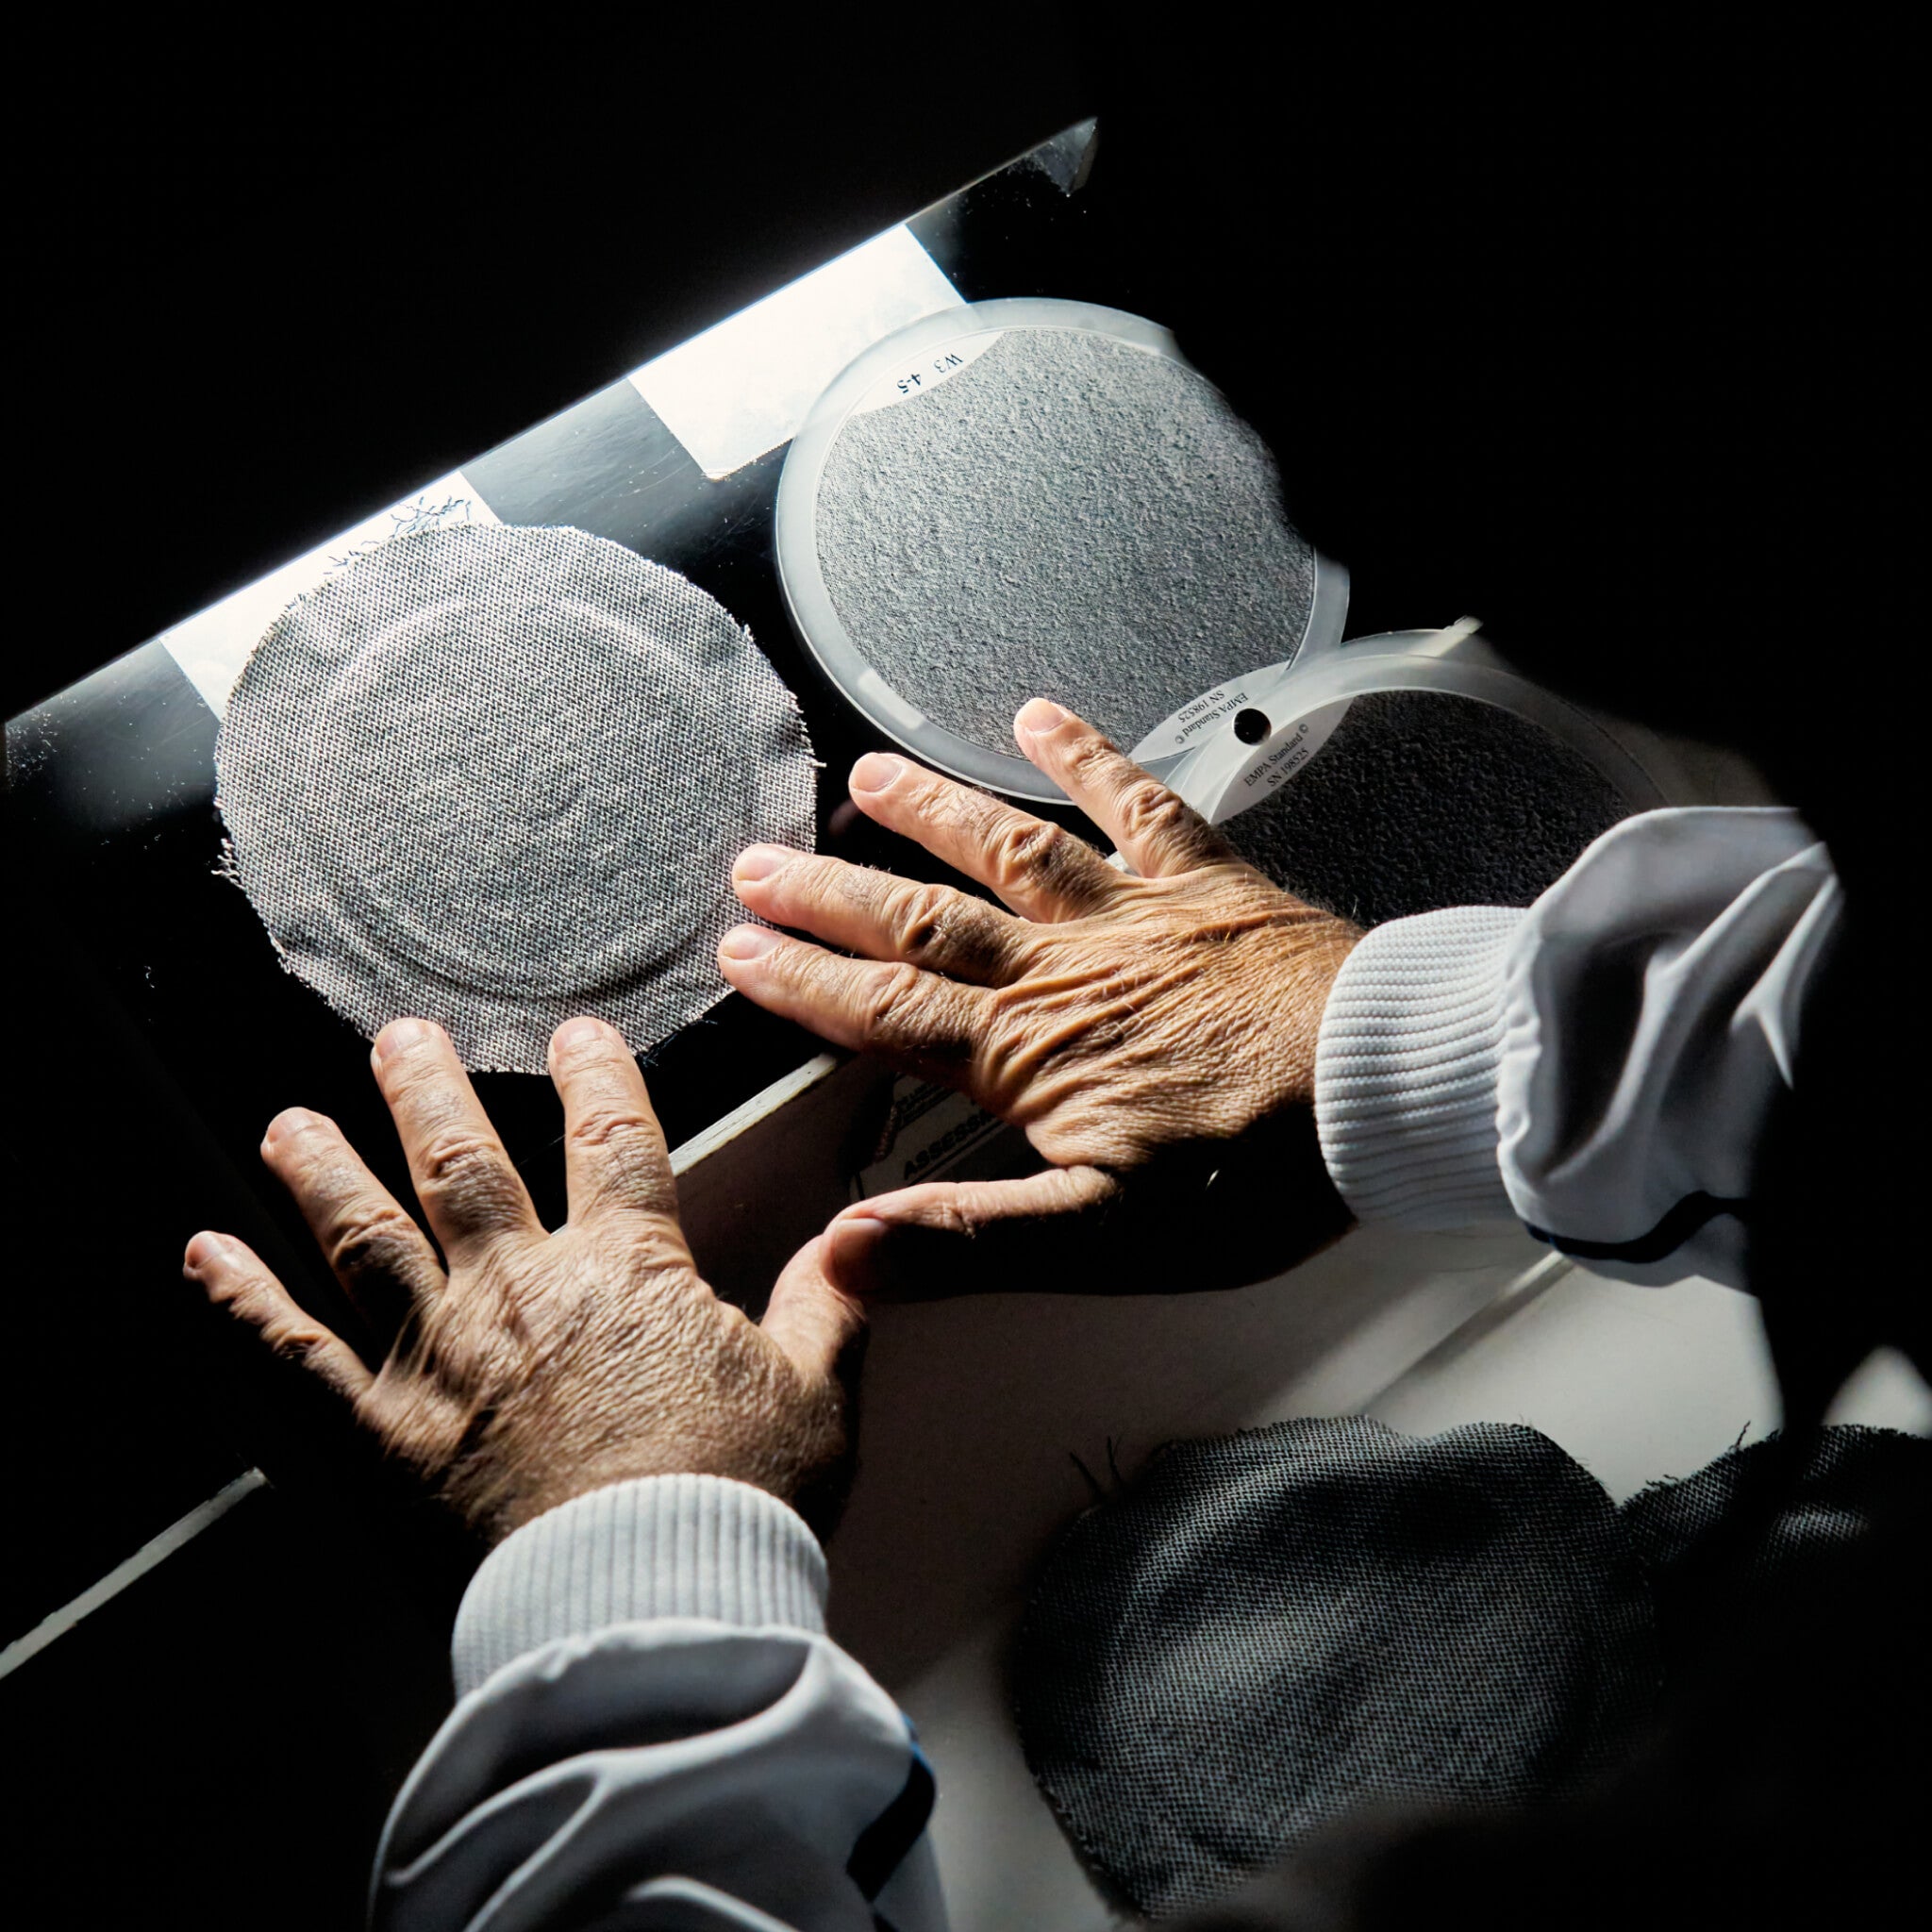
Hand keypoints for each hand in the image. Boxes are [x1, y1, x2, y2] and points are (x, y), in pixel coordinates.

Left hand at [183, 1016, 863, 1541]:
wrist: (646, 1614)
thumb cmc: (734, 1510)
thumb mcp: (814, 1398)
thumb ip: (829, 1305)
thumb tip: (861, 1239)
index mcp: (627, 1272)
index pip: (612, 1139)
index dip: (596, 1077)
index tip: (576, 1038)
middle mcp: (520, 1291)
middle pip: (462, 1162)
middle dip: (426, 1090)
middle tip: (397, 1039)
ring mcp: (438, 1357)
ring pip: (365, 1234)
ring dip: (323, 1168)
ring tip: (289, 1123)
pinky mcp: (378, 1436)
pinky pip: (293, 1353)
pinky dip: (242, 1300)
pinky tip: (203, 1255)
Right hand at [718, 699, 1363, 1297]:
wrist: (1390, 1090)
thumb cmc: (1257, 1176)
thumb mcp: (1105, 1238)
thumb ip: (970, 1238)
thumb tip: (848, 1251)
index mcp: (1029, 1053)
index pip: (887, 1015)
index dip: (806, 985)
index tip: (739, 952)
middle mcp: (1065, 967)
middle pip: (924, 923)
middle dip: (834, 894)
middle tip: (757, 861)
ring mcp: (1136, 916)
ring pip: (1010, 850)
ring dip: (932, 813)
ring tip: (863, 776)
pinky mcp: (1209, 886)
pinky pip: (1138, 805)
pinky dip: (1088, 756)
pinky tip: (1039, 715)